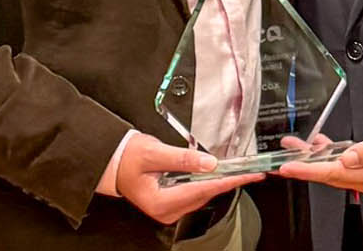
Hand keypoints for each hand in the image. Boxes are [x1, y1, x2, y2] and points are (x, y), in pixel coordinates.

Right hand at [114, 134, 263, 224]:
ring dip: (220, 183)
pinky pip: (194, 193)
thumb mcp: (154, 152)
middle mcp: (166, 210)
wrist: (112, 161)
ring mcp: (168, 209)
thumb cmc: (127, 157)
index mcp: (161, 202)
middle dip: (228, 182)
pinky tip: (218, 175)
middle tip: (250, 171)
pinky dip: (208, 183)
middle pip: (205, 195)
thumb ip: (183, 158)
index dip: (227, 181)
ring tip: (239, 172)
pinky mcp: (170, 202)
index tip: (246, 175)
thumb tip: (209, 163)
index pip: (203, 190)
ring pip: (202, 195)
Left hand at [278, 117, 362, 196]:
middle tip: (285, 152)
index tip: (289, 167)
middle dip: (305, 163)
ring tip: (298, 145)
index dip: (308, 169)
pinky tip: (325, 145)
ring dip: (317, 158)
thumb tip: (348, 157)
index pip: (333, 174)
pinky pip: (348, 167)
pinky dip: (333, 156)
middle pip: (330, 174)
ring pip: (337, 170)